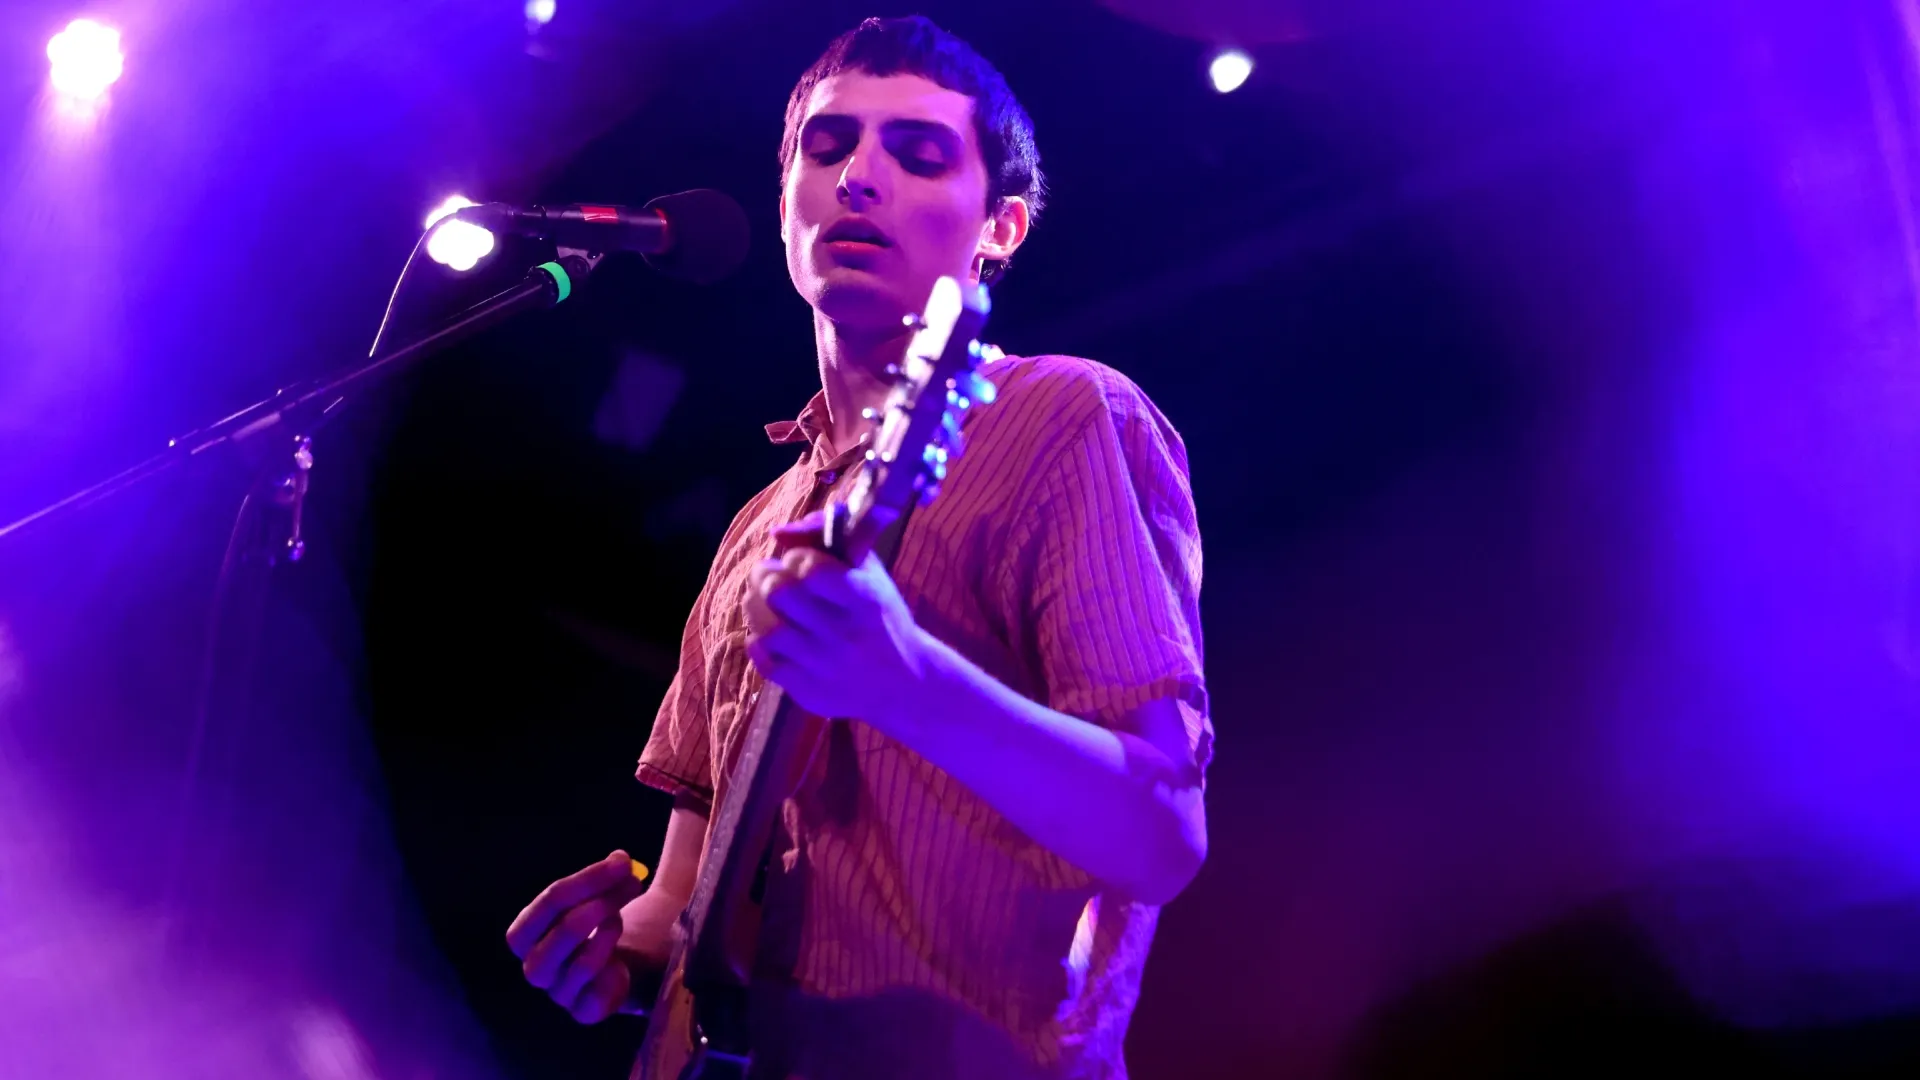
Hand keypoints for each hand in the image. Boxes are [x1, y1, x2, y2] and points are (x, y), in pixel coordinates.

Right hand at [505, 850, 648, 1023]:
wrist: (631, 969)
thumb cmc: (611, 921)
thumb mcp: (613, 887)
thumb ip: (627, 857)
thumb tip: (677, 799)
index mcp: (529, 931)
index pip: (550, 900)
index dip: (587, 879)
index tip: (623, 861)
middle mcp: (536, 964)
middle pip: (563, 929)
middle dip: (602, 901)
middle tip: (633, 883)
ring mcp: (559, 991)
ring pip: (579, 961)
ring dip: (609, 932)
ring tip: (622, 920)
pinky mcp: (583, 1012)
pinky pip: (594, 994)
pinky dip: (611, 971)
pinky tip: (622, 962)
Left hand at [744, 512, 928, 727]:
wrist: (902, 682)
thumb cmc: (881, 616)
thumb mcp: (869, 573)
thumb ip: (828, 538)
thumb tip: (779, 532)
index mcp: (864, 599)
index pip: (810, 568)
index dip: (796, 557)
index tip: (800, 561)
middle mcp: (843, 633)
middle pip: (779, 593)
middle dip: (765, 575)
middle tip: (770, 575)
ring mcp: (823, 664)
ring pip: (765, 627)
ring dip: (756, 606)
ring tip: (764, 600)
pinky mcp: (807, 689)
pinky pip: (762, 659)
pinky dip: (759, 640)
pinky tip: (771, 633)